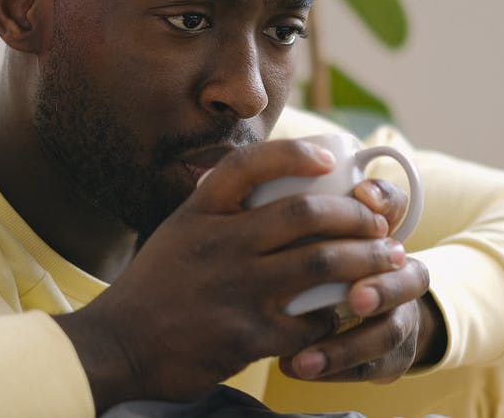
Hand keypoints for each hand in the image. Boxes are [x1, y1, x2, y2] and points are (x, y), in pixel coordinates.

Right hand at [53, 140, 405, 411]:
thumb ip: (215, 208)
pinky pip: (310, 320)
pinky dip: (339, 314)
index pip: (249, 165)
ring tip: (386, 259)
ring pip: (319, 263)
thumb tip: (262, 180)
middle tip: (378, 223)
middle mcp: (218, 244)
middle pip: (304, 214)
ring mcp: (233, 290)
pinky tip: (350, 311)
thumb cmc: (153, 288)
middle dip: (354, 215)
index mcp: (200, 213)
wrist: (117, 348)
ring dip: (363, 259)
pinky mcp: (246, 336)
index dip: (293, 154)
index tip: (327, 159)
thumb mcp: (176, 232)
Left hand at [278, 179, 443, 382]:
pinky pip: (372, 365)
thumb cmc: (310, 255)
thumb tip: (236, 174)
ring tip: (304, 357)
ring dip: (350, 343)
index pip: (393, 207)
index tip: (363, 198)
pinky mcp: (389, 352)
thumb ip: (283, 202)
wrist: (360, 312)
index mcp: (376, 229)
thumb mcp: (299, 226)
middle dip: (383, 285)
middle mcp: (395, 269)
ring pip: (392, 328)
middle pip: (410, 274)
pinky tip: (297, 368)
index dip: (384, 200)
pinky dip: (334, 367)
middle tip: (355, 298)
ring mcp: (397, 312)